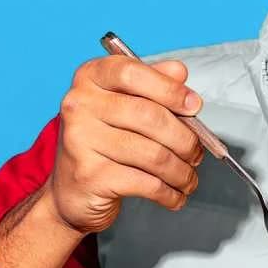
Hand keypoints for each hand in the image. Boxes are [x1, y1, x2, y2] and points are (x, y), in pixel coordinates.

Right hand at [50, 55, 204, 233]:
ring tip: (188, 178)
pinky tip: (176, 195)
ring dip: (181, 171)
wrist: (71, 191)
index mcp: (90, 78)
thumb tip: (179, 72)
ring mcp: (81, 140)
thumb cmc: (104, 144)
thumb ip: (152, 84)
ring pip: (153, 154)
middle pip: (149, 116)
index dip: (169, 89)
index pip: (132, 73)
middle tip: (196, 153)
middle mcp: (79, 105)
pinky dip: (170, 193)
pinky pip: (146, 183)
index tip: (193, 106)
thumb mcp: (124, 106)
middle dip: (185, 139)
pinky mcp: (90, 176)